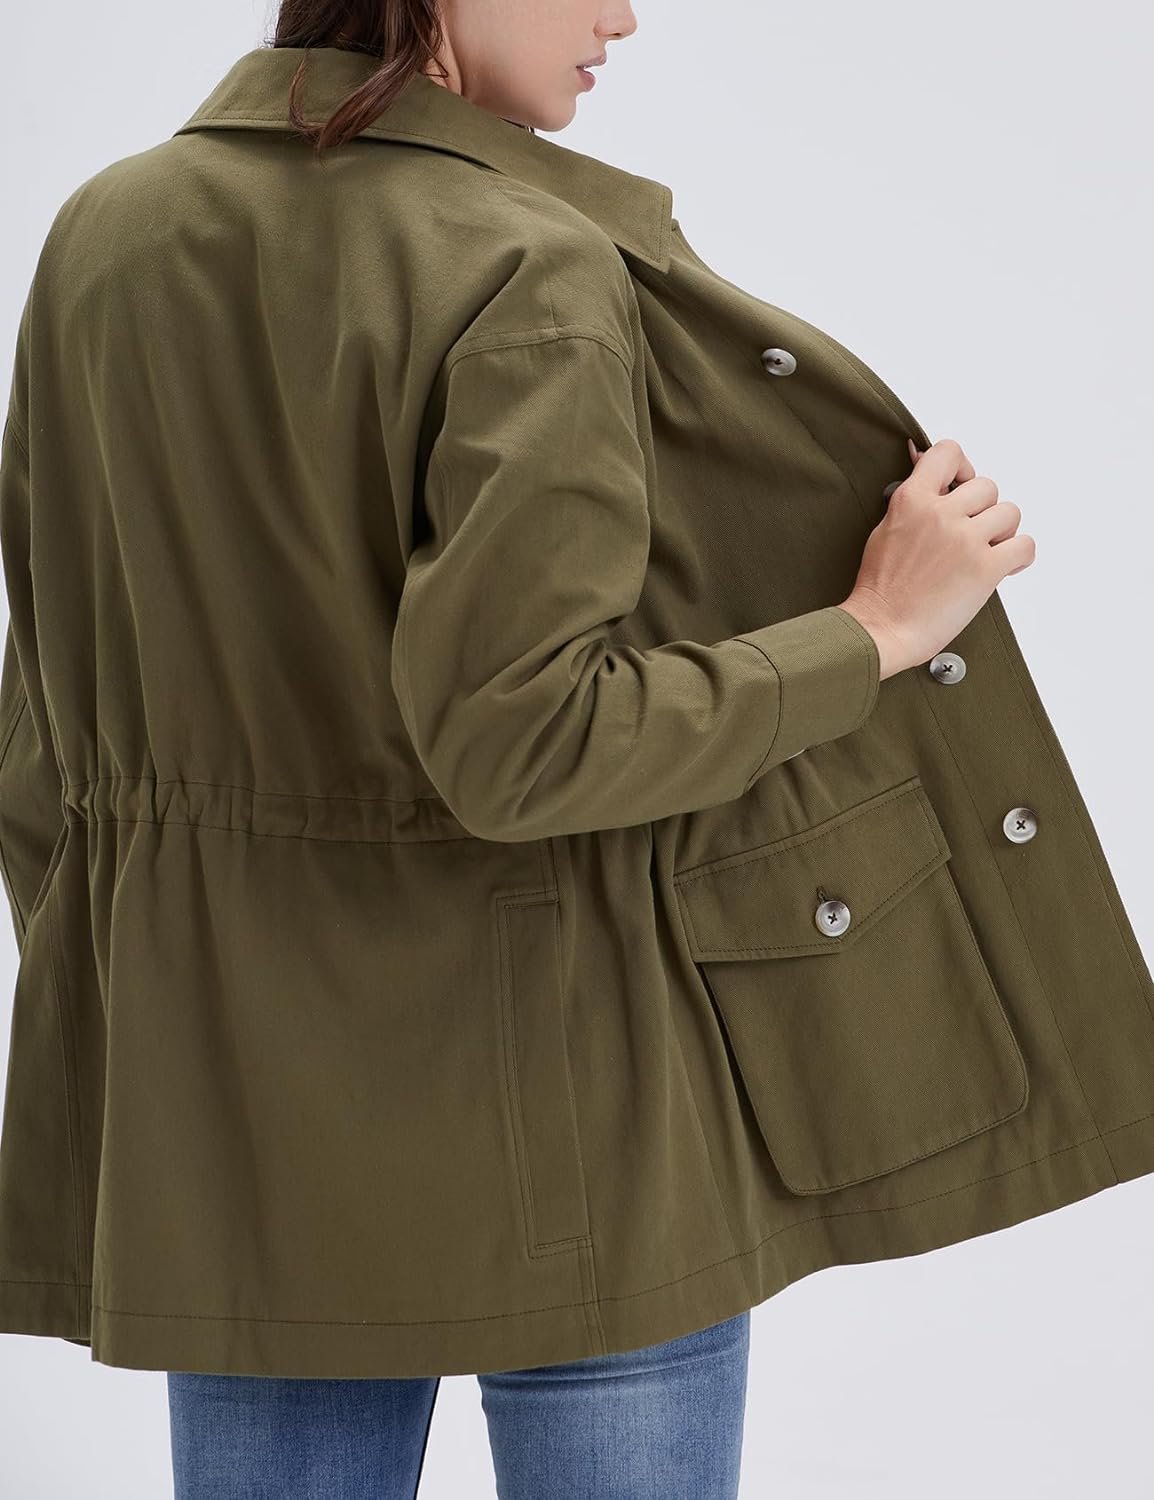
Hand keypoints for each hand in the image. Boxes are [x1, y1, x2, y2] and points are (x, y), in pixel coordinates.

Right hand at [838, 437, 1035, 679]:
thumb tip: (922, 460)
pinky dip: (1020, 556)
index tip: (959, 486)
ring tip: (985, 552)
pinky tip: (1006, 567)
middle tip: (969, 534)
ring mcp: (965, 540)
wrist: (881, 628)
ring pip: (1010, 513)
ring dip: (1001, 532)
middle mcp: (940, 514)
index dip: (961, 468)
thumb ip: (913, 497)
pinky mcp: (985, 569)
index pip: (948, 452)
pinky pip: (1025, 546)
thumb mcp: (886, 527)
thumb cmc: (880, 587)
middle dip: (982, 510)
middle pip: (987, 487)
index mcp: (911, 500)